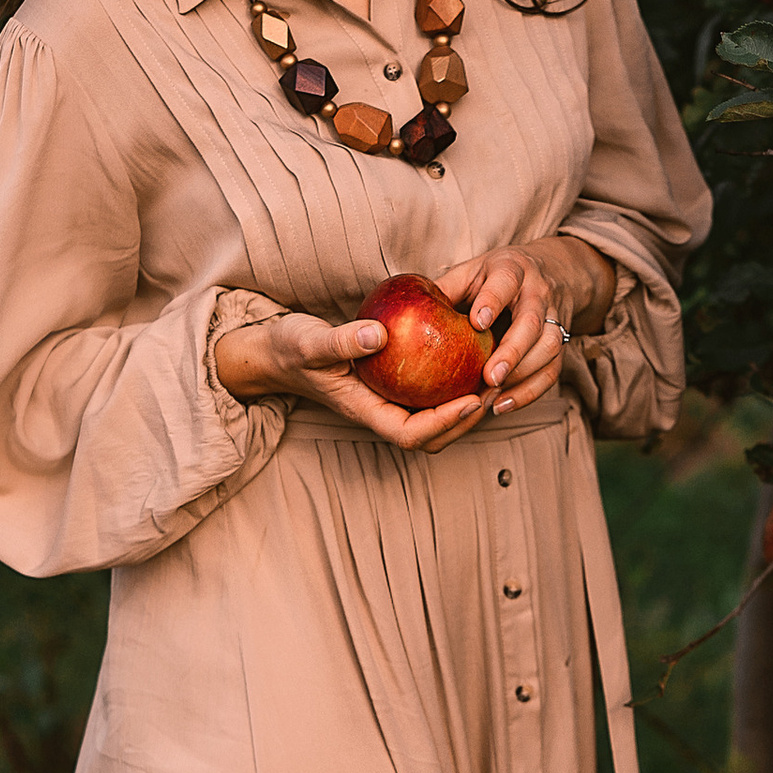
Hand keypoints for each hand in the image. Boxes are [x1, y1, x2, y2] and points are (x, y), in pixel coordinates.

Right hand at [212, 305, 492, 448]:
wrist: (278, 352)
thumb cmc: (291, 348)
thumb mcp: (310, 342)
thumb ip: (341, 341)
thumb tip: (379, 335)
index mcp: (365, 411)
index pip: (411, 433)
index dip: (444, 423)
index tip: (471, 400)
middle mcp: (381, 412)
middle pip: (433, 436)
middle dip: (467, 420)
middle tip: (494, 387)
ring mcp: (388, 402)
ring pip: (435, 419)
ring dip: (466, 406)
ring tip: (492, 376)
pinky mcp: (393, 387)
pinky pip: (429, 394)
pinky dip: (452, 384)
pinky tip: (470, 356)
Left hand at [437, 237, 617, 416]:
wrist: (551, 272)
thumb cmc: (496, 277)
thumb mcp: (471, 272)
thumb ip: (445, 290)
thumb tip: (408, 313)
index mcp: (512, 268)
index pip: (506, 281)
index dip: (493, 300)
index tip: (478, 322)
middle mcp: (538, 292)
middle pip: (532, 322)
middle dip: (512, 351)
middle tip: (489, 377)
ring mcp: (554, 318)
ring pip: (548, 348)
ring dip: (522, 375)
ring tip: (492, 396)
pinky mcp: (560, 344)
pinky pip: (552, 371)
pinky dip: (529, 392)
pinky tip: (502, 405)